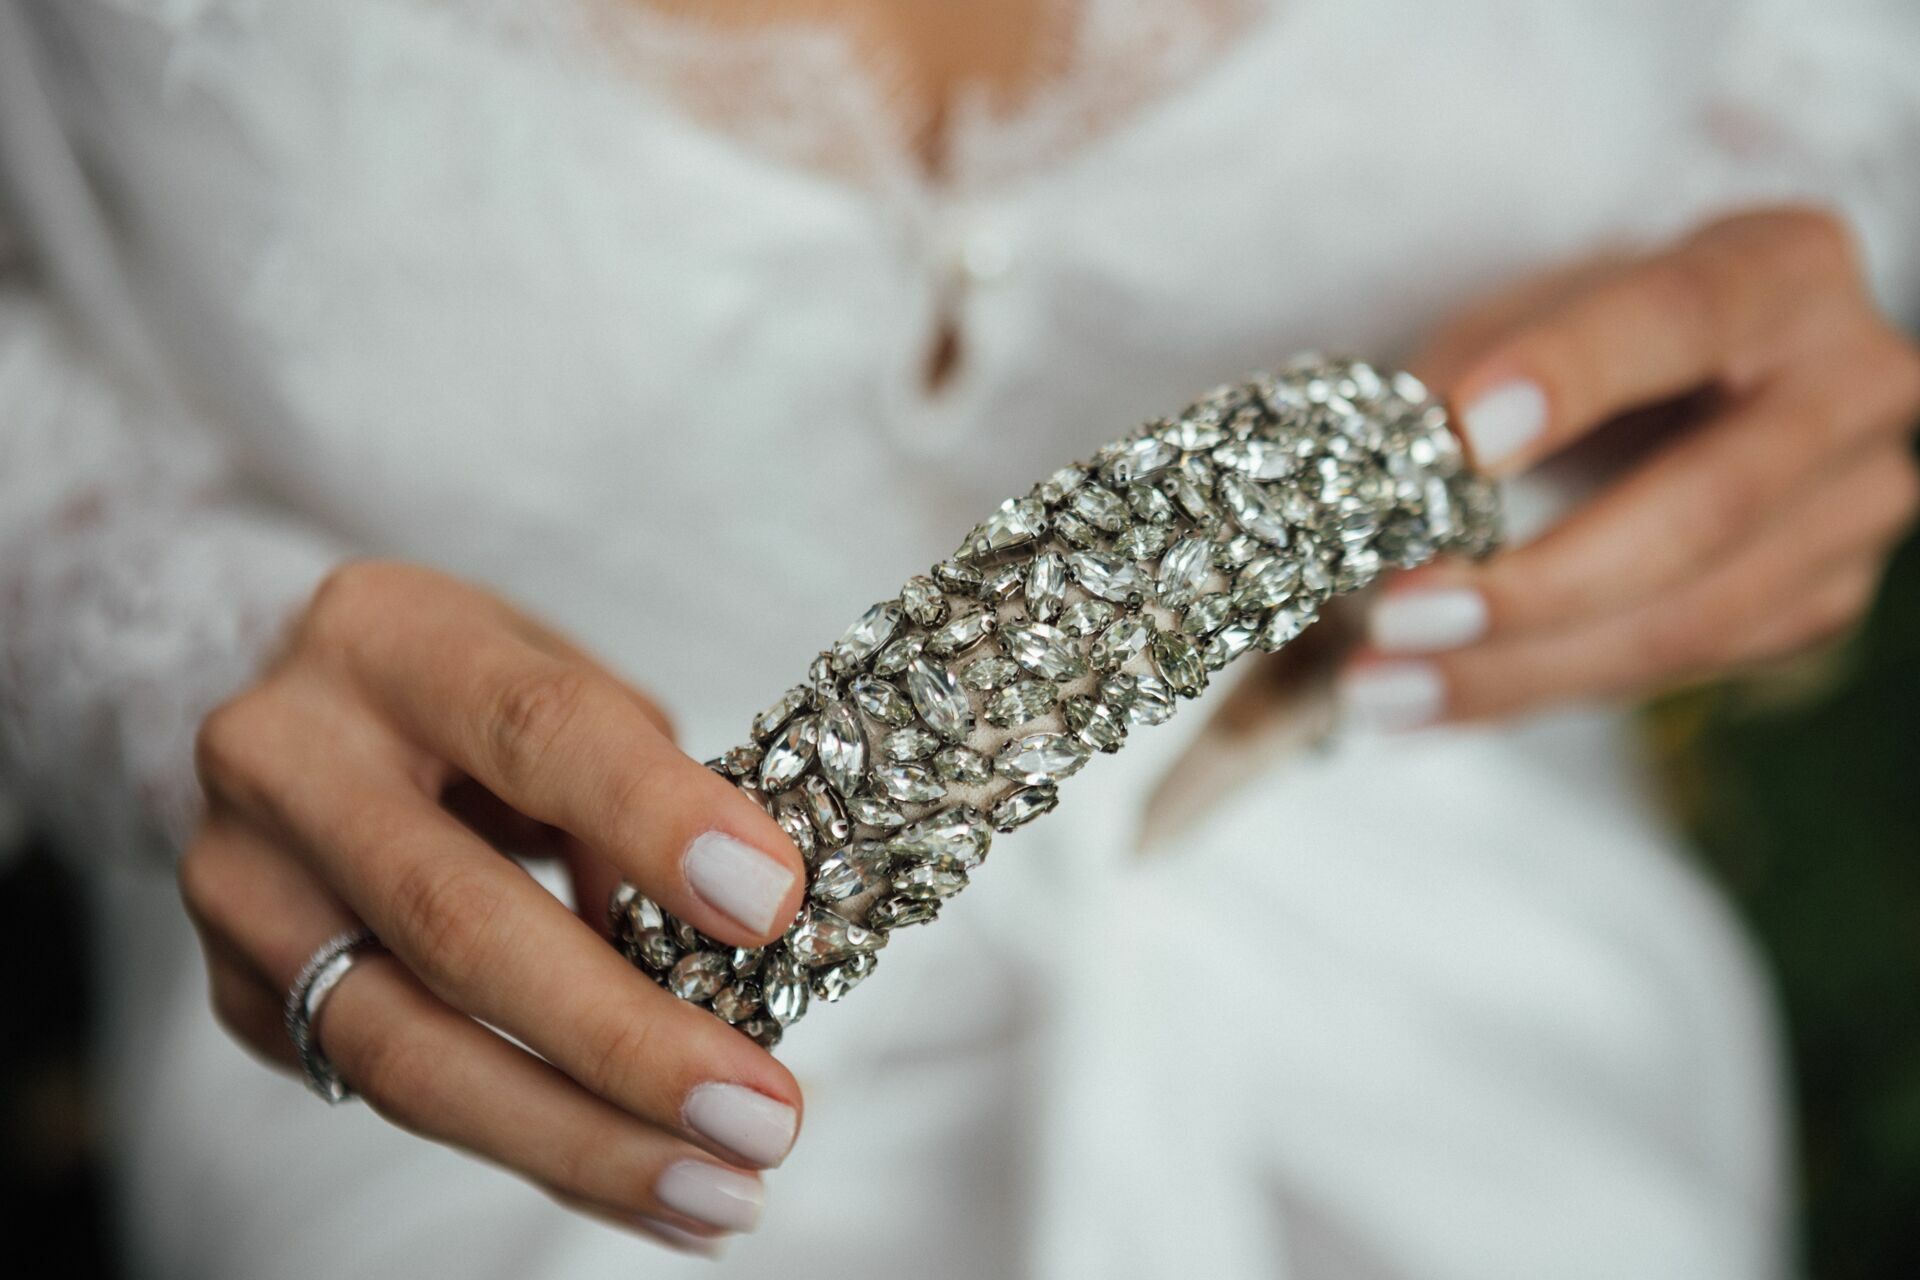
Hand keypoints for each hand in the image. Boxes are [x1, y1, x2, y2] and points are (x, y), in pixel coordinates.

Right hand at [180, 562, 807, 1250]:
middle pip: (458, 921)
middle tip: (760, 1116)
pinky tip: (638, 1179)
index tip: (772, 905)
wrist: (293, 715)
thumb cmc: (471, 697)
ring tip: (717, 1192)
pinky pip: (392, 1094)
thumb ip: (635, 786)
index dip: (656, 819)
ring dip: (580, 1141)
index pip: (534, 726)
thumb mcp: (559, 682)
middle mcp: (285, 755)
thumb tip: (727, 939)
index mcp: (389, 635)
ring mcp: (241, 883)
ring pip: (406, 1048)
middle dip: (625, 1039)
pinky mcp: (236, 990)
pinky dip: (533, 1147)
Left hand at [1341, 207, 1919, 727]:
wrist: (1689, 378)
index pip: (1682, 317)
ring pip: (1689, 621)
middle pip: (1704, 507)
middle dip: (1536, 581)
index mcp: (1781, 267)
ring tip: (1382, 687)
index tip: (1467, 435)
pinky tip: (1429, 699)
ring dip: (1518, 670)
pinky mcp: (1820, 601)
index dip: (1575, 376)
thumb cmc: (1587, 332)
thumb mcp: (1521, 313)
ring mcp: (1852, 507)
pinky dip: (1537, 690)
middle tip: (1398, 616)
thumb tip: (1375, 471)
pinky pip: (1675, 669)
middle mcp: (1851, 386)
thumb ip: (1461, 379)